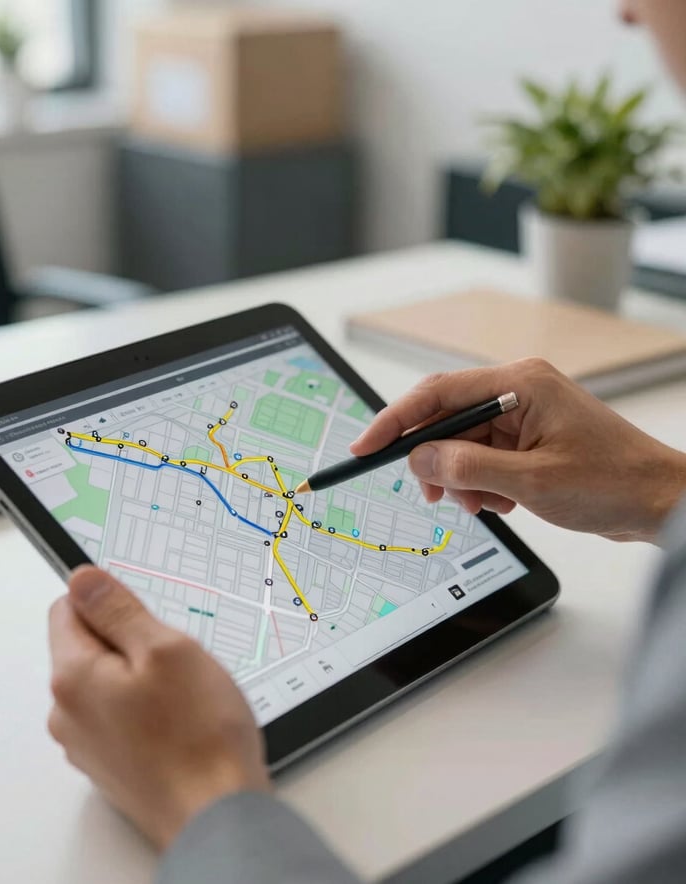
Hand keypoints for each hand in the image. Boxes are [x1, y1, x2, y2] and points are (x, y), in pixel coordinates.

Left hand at [48, 566, 270, 849]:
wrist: (216, 815)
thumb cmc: (199, 736)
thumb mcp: (165, 648)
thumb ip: (118, 609)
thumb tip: (82, 579)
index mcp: (73, 677)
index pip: (67, 608)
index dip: (111, 602)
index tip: (146, 617)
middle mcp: (68, 713)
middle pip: (88, 646)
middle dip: (131, 641)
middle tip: (176, 660)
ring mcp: (87, 743)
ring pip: (108, 681)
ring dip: (142, 676)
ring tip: (184, 695)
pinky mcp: (110, 763)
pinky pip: (120, 715)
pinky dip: (147, 708)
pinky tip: (181, 722)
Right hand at [351, 358, 685, 543]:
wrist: (660, 501)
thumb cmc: (613, 481)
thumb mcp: (532, 481)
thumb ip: (469, 466)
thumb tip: (420, 457)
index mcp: (520, 384)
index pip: (438, 393)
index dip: (395, 420)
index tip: (367, 446)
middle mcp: (519, 392)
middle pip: (447, 420)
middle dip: (435, 461)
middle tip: (433, 494)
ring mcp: (524, 416)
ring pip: (463, 444)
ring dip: (462, 479)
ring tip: (483, 505)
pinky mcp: (529, 439)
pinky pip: (484, 457)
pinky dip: (482, 484)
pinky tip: (504, 502)